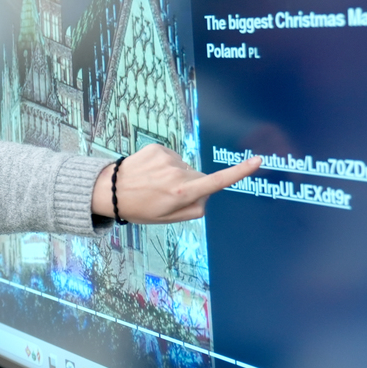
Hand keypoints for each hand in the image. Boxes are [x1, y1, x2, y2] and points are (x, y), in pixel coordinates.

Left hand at [92, 144, 260, 223]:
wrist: (109, 191)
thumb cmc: (140, 208)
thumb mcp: (168, 219)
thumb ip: (194, 209)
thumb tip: (206, 193)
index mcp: (182, 193)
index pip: (217, 182)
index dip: (239, 172)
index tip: (257, 161)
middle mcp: (178, 173)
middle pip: (199, 178)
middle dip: (190, 186)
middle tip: (165, 196)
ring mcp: (167, 158)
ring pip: (184, 167)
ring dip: (174, 175)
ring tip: (153, 184)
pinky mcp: (157, 148)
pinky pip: (171, 158)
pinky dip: (163, 166)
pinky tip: (148, 173)